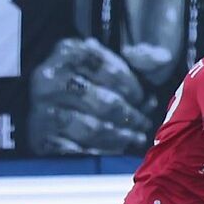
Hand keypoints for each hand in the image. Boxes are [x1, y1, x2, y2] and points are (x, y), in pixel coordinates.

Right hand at [28, 38, 153, 154]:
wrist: (45, 95)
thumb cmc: (90, 75)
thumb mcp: (111, 57)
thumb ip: (140, 57)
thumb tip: (163, 57)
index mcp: (70, 52)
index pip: (110, 71)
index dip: (134, 88)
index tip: (147, 98)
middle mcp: (50, 79)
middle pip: (104, 101)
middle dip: (132, 115)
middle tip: (145, 122)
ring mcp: (42, 108)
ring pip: (92, 127)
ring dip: (121, 135)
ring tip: (137, 136)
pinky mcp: (40, 134)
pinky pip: (76, 149)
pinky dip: (101, 150)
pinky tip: (117, 148)